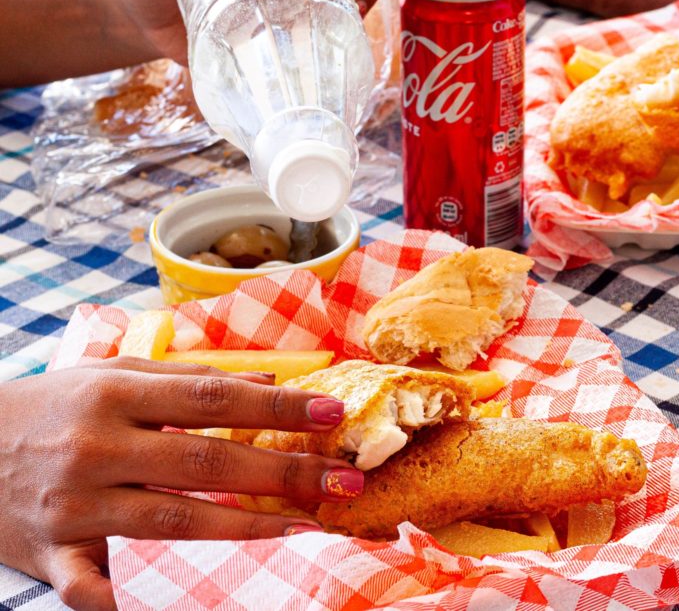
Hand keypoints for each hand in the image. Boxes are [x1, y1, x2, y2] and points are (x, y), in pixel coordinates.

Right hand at [0, 358, 361, 610]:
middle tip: (345, 480)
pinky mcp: (49, 552)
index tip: (331, 412)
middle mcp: (96, 446)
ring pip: (172, 518)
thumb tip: (270, 380)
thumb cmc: (51, 405)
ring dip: (247, 527)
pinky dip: (124, 599)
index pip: (214, 398)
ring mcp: (72, 505)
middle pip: (207, 461)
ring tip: (307, 525)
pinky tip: (170, 608)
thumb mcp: (110, 375)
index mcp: (114, 393)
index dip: (278, 406)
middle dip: (284, 471)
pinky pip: (90, 585)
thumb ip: (187, 379)